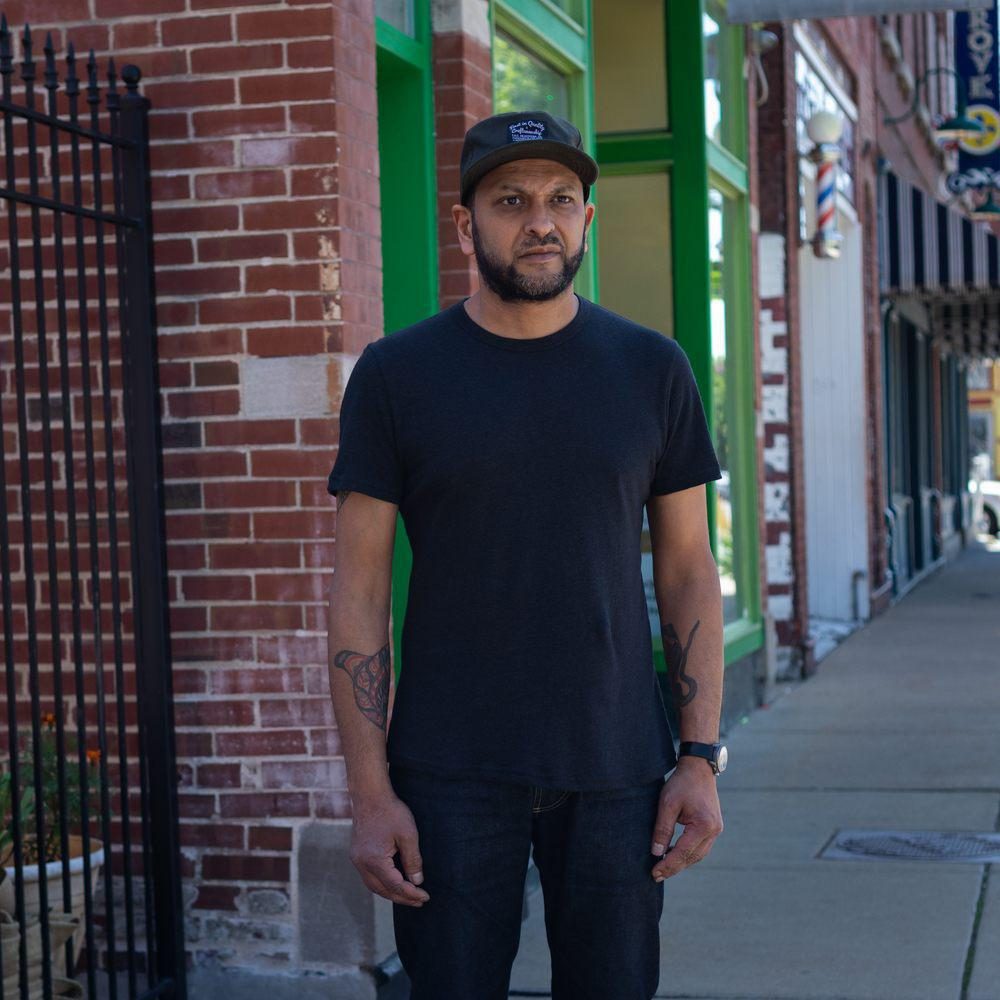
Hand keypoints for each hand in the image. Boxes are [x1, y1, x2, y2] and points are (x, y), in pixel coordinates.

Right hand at [349, 791, 430, 906]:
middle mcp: (362, 864)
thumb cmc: (391, 811)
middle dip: (402, 898)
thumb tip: (417, 881)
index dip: (411, 893)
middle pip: (383, 890)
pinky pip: (369, 877)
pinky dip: (382, 883)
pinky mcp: (356, 854)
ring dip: (391, 893)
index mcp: (374, 860)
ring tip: (408, 895)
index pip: (395, 885)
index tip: (425, 896)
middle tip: (419, 901)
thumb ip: (413, 860)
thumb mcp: (408, 834)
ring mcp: (357, 860)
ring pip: (374, 886)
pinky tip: (393, 882)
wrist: (370, 795)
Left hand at [649, 757, 722, 880]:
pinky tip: (672, 852)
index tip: (654, 874)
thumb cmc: (682, 783)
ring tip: (663, 867)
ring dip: (681, 862)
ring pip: (697, 855)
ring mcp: (716, 830)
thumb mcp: (667, 804)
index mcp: (704, 826)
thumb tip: (656, 853)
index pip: (683, 853)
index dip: (668, 865)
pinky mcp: (713, 827)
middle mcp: (714, 831)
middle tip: (656, 876)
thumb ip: (662, 829)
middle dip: (674, 867)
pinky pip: (700, 847)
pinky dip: (687, 853)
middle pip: (692, 857)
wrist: (698, 768)